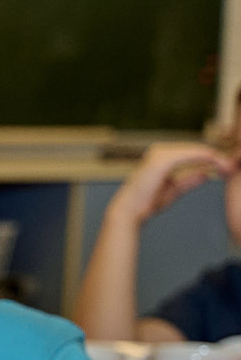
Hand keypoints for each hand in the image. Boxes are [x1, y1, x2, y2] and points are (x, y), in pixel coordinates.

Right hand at [108, 143, 232, 225]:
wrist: (130, 210)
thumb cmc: (146, 202)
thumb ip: (189, 181)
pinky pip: (190, 155)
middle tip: (232, 167)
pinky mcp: (163, 159)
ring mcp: (160, 153)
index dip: (211, 159)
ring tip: (229, 167)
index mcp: (161, 157)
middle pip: (196, 149)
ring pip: (196, 150)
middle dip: (216, 157)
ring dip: (215, 157)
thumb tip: (206, 175)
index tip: (227, 168)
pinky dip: (206, 158)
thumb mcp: (173, 189)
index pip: (192, 154)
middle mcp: (160, 151)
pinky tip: (218, 164)